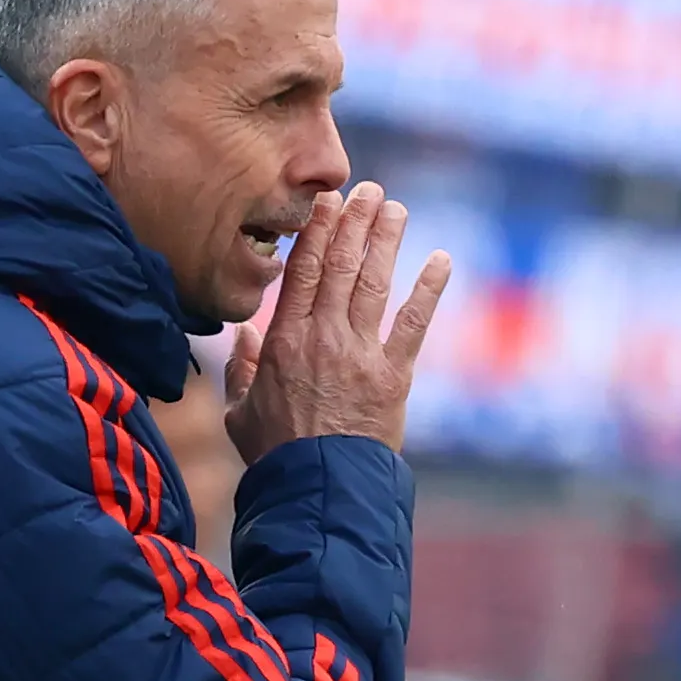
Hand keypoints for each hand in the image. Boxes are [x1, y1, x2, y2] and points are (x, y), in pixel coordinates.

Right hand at [221, 183, 449, 462]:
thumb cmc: (275, 455)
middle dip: (355, 223)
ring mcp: (360, 354)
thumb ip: (239, 369)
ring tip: (396, 209)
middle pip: (340, 266)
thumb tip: (243, 333)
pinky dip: (429, 290)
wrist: (316, 490)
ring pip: (374, 283)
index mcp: (283, 341)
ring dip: (386, 241)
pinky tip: (441, 259)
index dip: (318, 231)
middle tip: (369, 190)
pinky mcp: (393, 376)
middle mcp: (322, 337)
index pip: (302, 271)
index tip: (328, 201)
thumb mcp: (240, 411)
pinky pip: (414, 324)